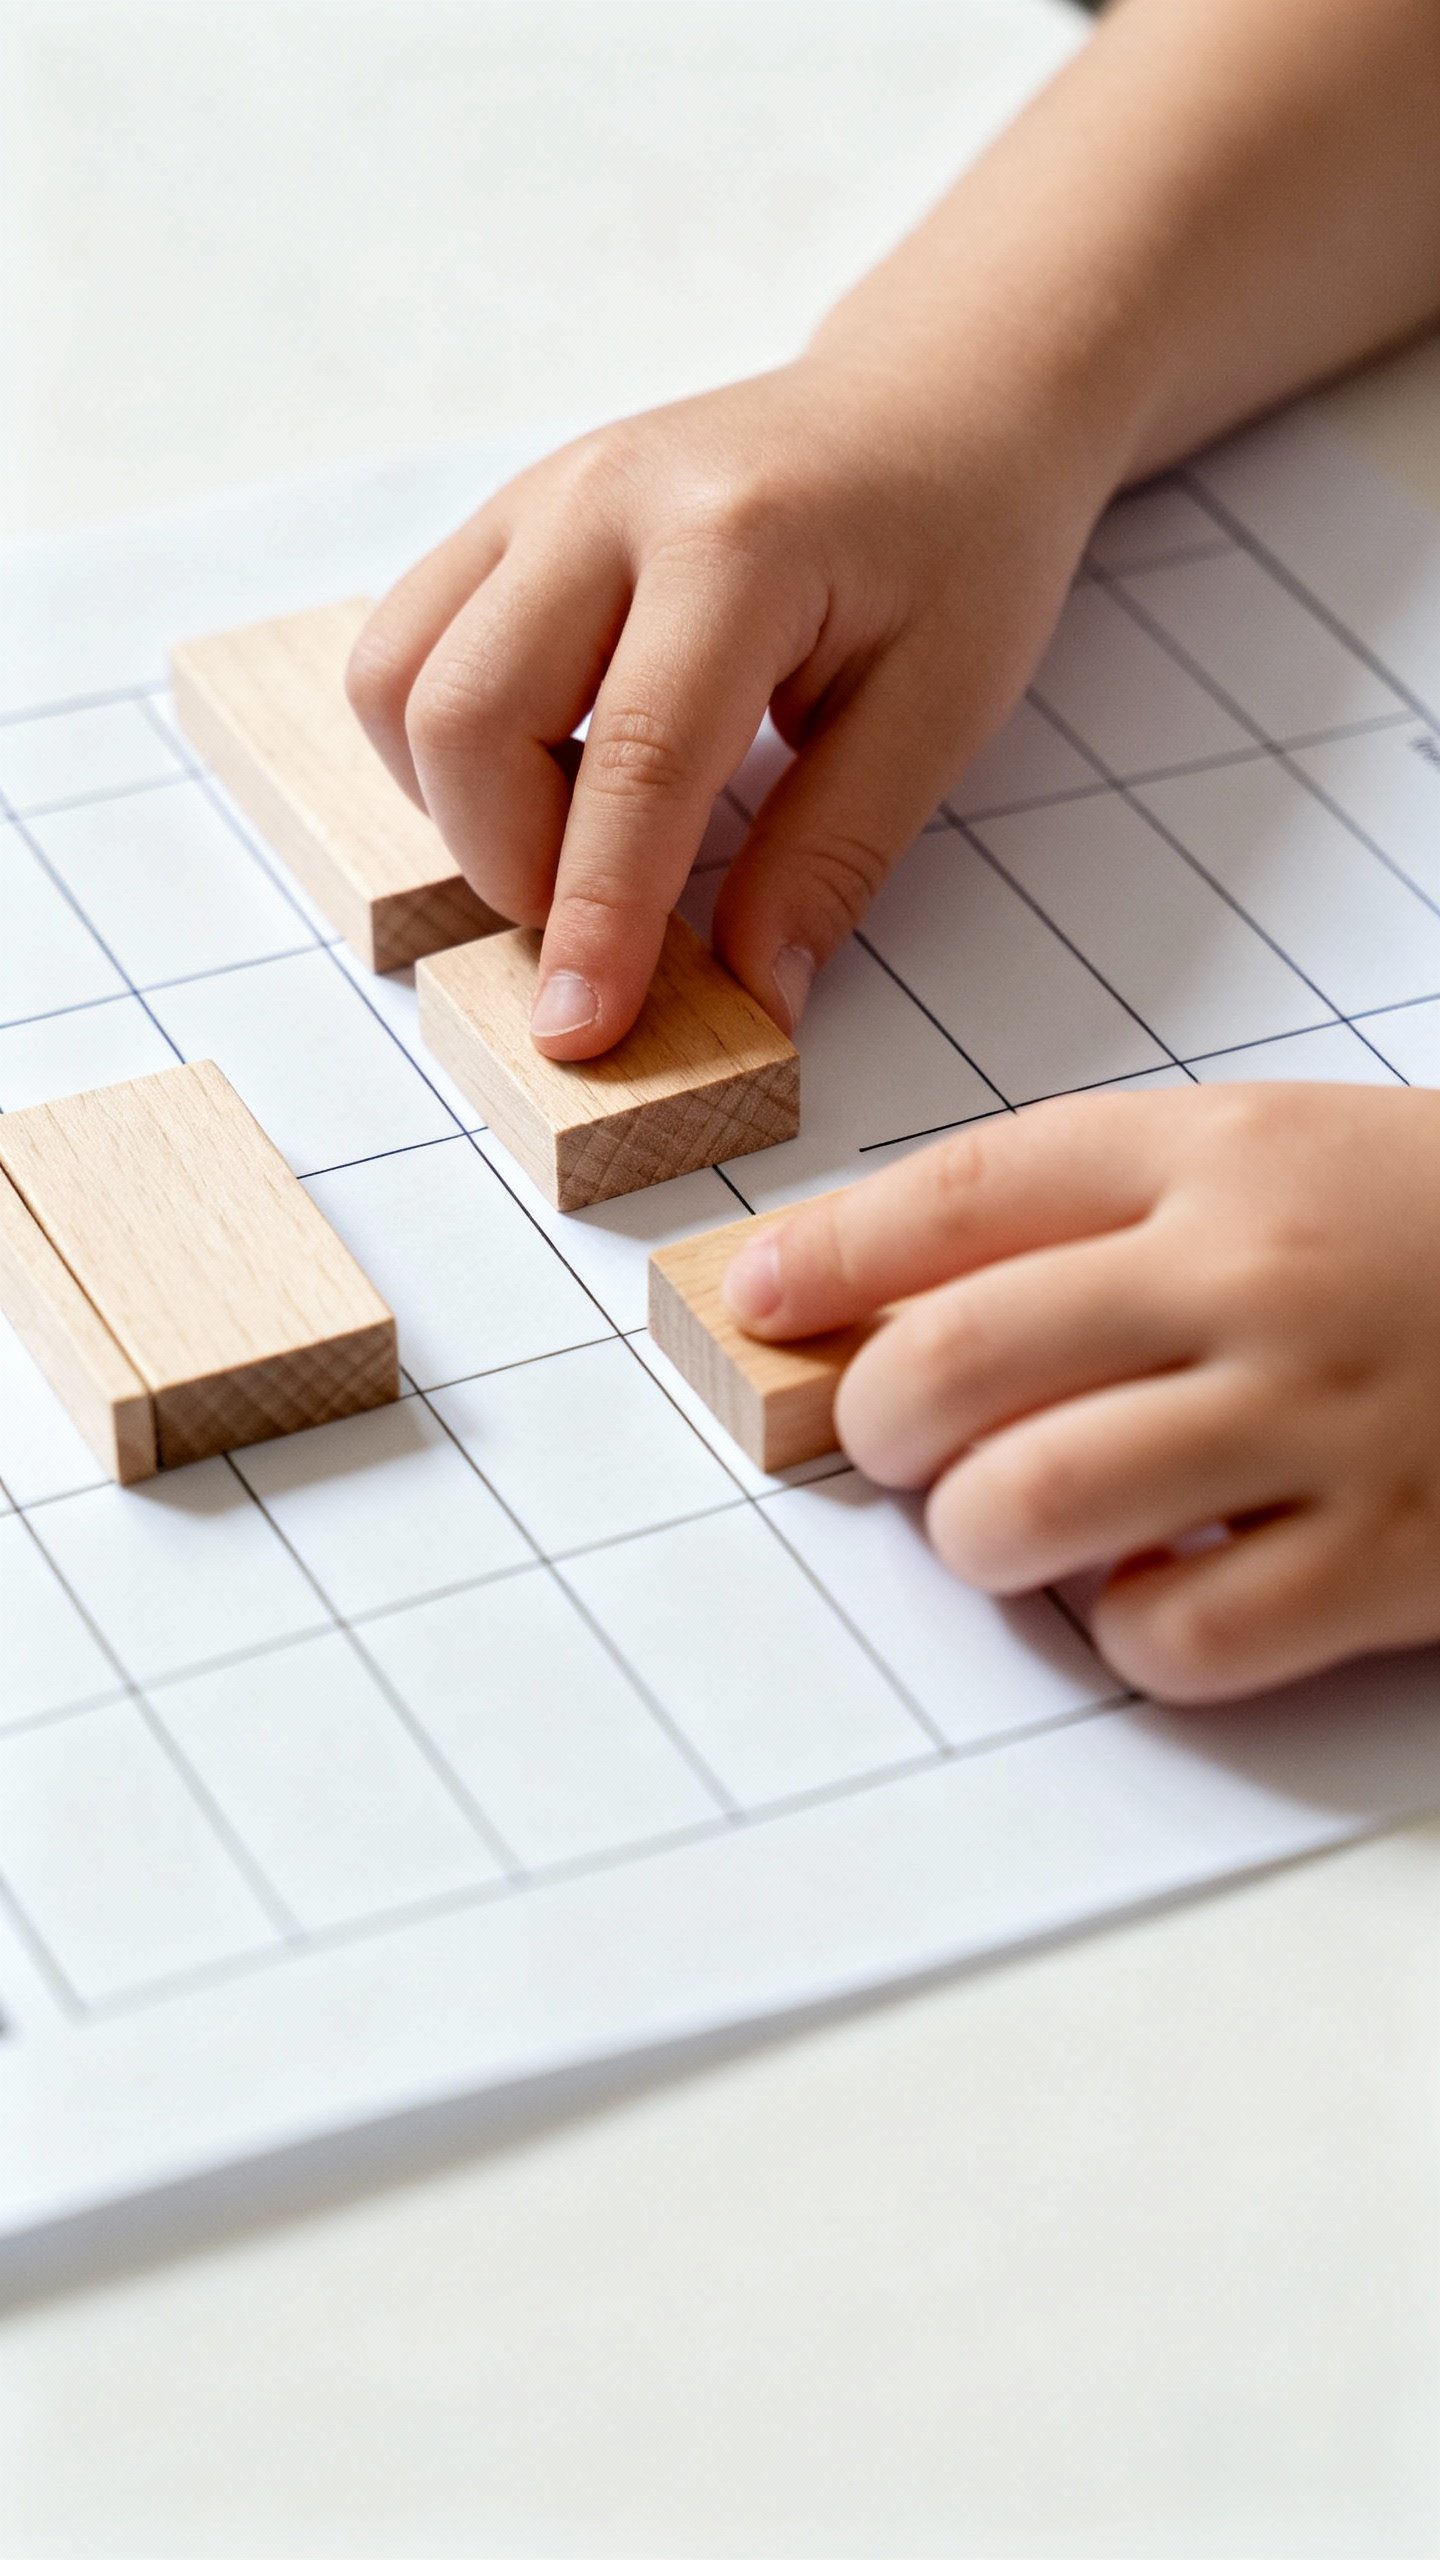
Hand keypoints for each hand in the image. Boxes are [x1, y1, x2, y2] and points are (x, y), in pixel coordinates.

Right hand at [344, 356, 1107, 1056]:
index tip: (582, 1029)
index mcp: (737, 540)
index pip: (632, 762)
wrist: (935, 400)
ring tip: (580, 845)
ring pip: (398, 683)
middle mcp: (604, 499)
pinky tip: (549, 780)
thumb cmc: (957, 544)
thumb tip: (752, 998)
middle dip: (512, 867)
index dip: (597, 916)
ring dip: (462, 810)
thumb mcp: (942, 709)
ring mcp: (535, 498)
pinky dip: (447, 753)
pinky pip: (405, 653)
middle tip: (611, 930)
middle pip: (465, 717)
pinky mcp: (502, 522)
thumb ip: (834, 857)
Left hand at [722, 1085, 1439, 1703]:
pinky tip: (1155, 1594)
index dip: (834, 1255)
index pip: (969, 1190)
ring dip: (980, 1538)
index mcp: (1222, 1152)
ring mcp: (1323, 1420)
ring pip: (1034, 1508)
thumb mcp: (1285, 1154)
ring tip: (1014, 1526)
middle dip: (880, 1421)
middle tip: (891, 1440)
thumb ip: (1111, 1211)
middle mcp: (1255, 1276)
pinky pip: (1174, 1636)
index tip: (754, 1296)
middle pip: (962, 1358)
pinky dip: (1127, 1637)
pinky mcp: (1392, 1558)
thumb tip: (905, 1302)